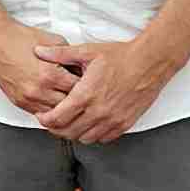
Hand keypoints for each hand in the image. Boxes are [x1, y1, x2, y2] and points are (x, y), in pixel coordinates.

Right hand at [0, 18, 88, 120]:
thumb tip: (82, 68)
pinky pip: (39, 114)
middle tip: (85, 96)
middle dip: (78, 100)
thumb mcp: (53, 41)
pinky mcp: (18, 102)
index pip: (78, 90)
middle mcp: (38, 90)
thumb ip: (69, 57)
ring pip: (54, 115)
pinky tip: (56, 104)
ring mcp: (27, 98)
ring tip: (72, 102)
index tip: (92, 85)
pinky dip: (50, 111)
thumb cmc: (21, 38)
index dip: (88, 87)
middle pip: (68, 106)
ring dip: (64, 109)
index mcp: (49, 75)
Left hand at [40, 35, 179, 145]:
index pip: (57, 119)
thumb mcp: (87, 51)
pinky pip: (103, 139)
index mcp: (85, 95)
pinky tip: (90, 124)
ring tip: (70, 122)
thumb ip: (60, 54)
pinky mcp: (125, 124)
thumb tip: (39, 51)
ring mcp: (112, 120)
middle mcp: (98, 111)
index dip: (45, 120)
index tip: (42, 115)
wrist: (150, 62)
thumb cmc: (120, 56)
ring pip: (85, 139)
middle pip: (68, 132)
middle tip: (53, 121)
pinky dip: (93, 135)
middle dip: (56, 129)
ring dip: (74, 133)